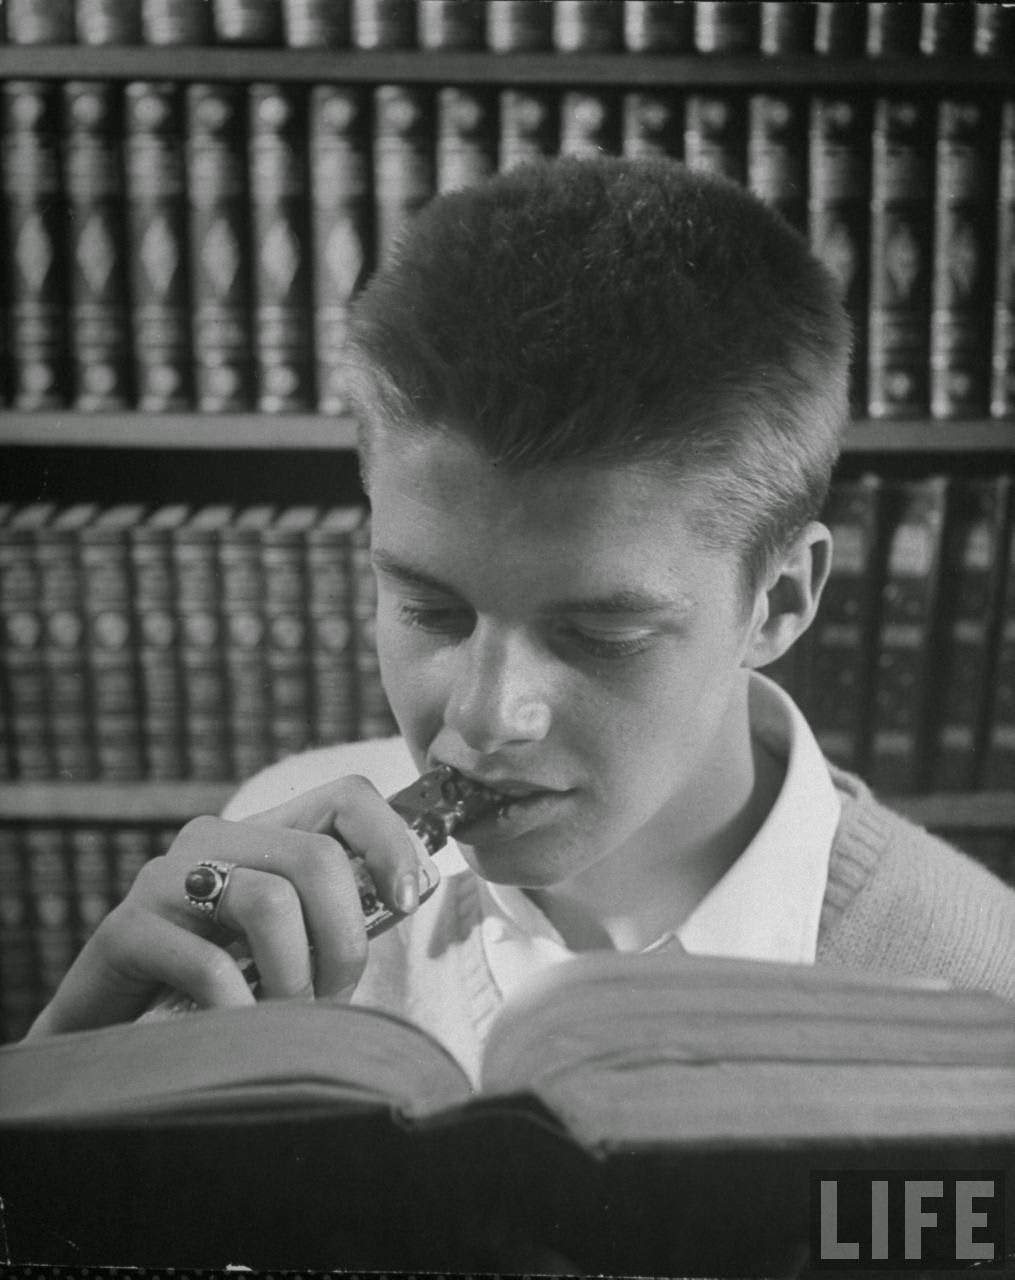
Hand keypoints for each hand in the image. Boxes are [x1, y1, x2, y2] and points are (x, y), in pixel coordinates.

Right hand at [26, 776, 434, 1036]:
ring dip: (295, 979)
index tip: (407, 900)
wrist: (111, 1040)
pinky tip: (240, 1032)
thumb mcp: (287, 947)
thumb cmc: (219, 996)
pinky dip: (241, 1008)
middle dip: (344, 940)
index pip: (347, 797)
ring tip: (290, 1020)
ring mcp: (165, 879)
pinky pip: (208, 963)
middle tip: (336, 996)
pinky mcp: (124, 929)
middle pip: (316, 858)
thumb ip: (338, 914)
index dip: (392, 842)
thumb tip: (417, 890)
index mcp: (264, 836)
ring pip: (269, 901)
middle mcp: (214, 841)